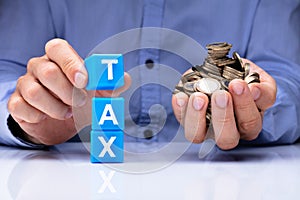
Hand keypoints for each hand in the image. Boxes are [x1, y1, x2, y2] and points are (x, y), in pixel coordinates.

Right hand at [7, 39, 130, 144]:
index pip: (58, 48)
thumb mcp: (98, 94)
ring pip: (34, 92)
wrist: (60, 123)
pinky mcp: (17, 103)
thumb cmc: (79, 101)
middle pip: (47, 71)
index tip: (84, 80)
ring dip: (55, 107)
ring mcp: (25, 84)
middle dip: (67, 90)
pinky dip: (38, 116)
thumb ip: (111, 85)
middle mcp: (39, 67)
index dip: (70, 63)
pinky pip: (21, 107)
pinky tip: (47, 117)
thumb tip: (125, 79)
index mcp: (59, 58)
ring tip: (67, 112)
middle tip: (80, 102)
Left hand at [172, 59, 275, 149]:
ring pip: (198, 135)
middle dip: (223, 117)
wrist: (221, 71)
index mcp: (248, 124)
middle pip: (226, 138)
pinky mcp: (186, 120)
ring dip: (197, 116)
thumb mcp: (259, 80)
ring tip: (199, 97)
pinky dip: (180, 108)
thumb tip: (256, 92)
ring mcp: (204, 129)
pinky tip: (182, 96)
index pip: (250, 123)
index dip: (244, 105)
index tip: (238, 84)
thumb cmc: (242, 79)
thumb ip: (264, 90)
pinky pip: (181, 120)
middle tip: (221, 94)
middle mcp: (226, 132)